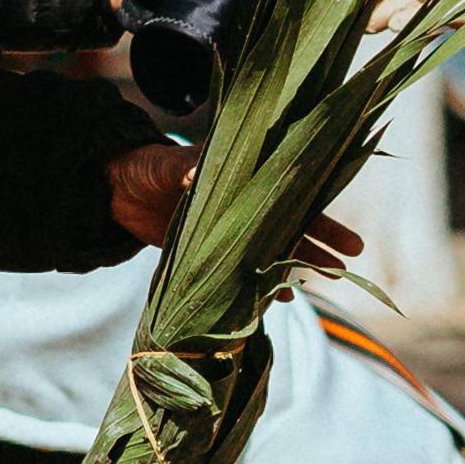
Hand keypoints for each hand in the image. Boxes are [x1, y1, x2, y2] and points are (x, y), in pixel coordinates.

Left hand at [106, 141, 356, 269]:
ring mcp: (231, 228)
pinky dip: (259, 282)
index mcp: (243, 176)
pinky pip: (243, 269)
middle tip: (345, 267)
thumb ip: (182, 170)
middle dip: (319, 245)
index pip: (291, 195)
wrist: (117, 189)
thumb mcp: (166, 165)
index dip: (320, 216)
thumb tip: (193, 175)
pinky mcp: (211, 250)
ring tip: (324, 281)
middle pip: (291, 224)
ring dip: (296, 263)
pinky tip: (279, 297)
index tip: (347, 239)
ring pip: (272, 247)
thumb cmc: (147, 167)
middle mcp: (244, 203)